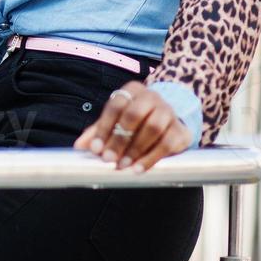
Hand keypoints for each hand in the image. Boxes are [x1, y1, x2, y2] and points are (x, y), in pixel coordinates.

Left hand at [72, 80, 191, 172]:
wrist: (169, 124)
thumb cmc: (136, 122)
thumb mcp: (116, 122)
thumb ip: (98, 132)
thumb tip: (79, 146)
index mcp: (132, 91)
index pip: (116, 105)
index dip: (104, 127)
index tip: (95, 149)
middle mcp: (152, 97)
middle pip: (134, 114)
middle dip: (119, 139)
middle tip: (108, 159)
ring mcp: (169, 112)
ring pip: (153, 127)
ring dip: (134, 149)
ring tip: (122, 166)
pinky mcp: (180, 130)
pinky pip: (167, 144)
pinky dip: (151, 158)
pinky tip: (138, 169)